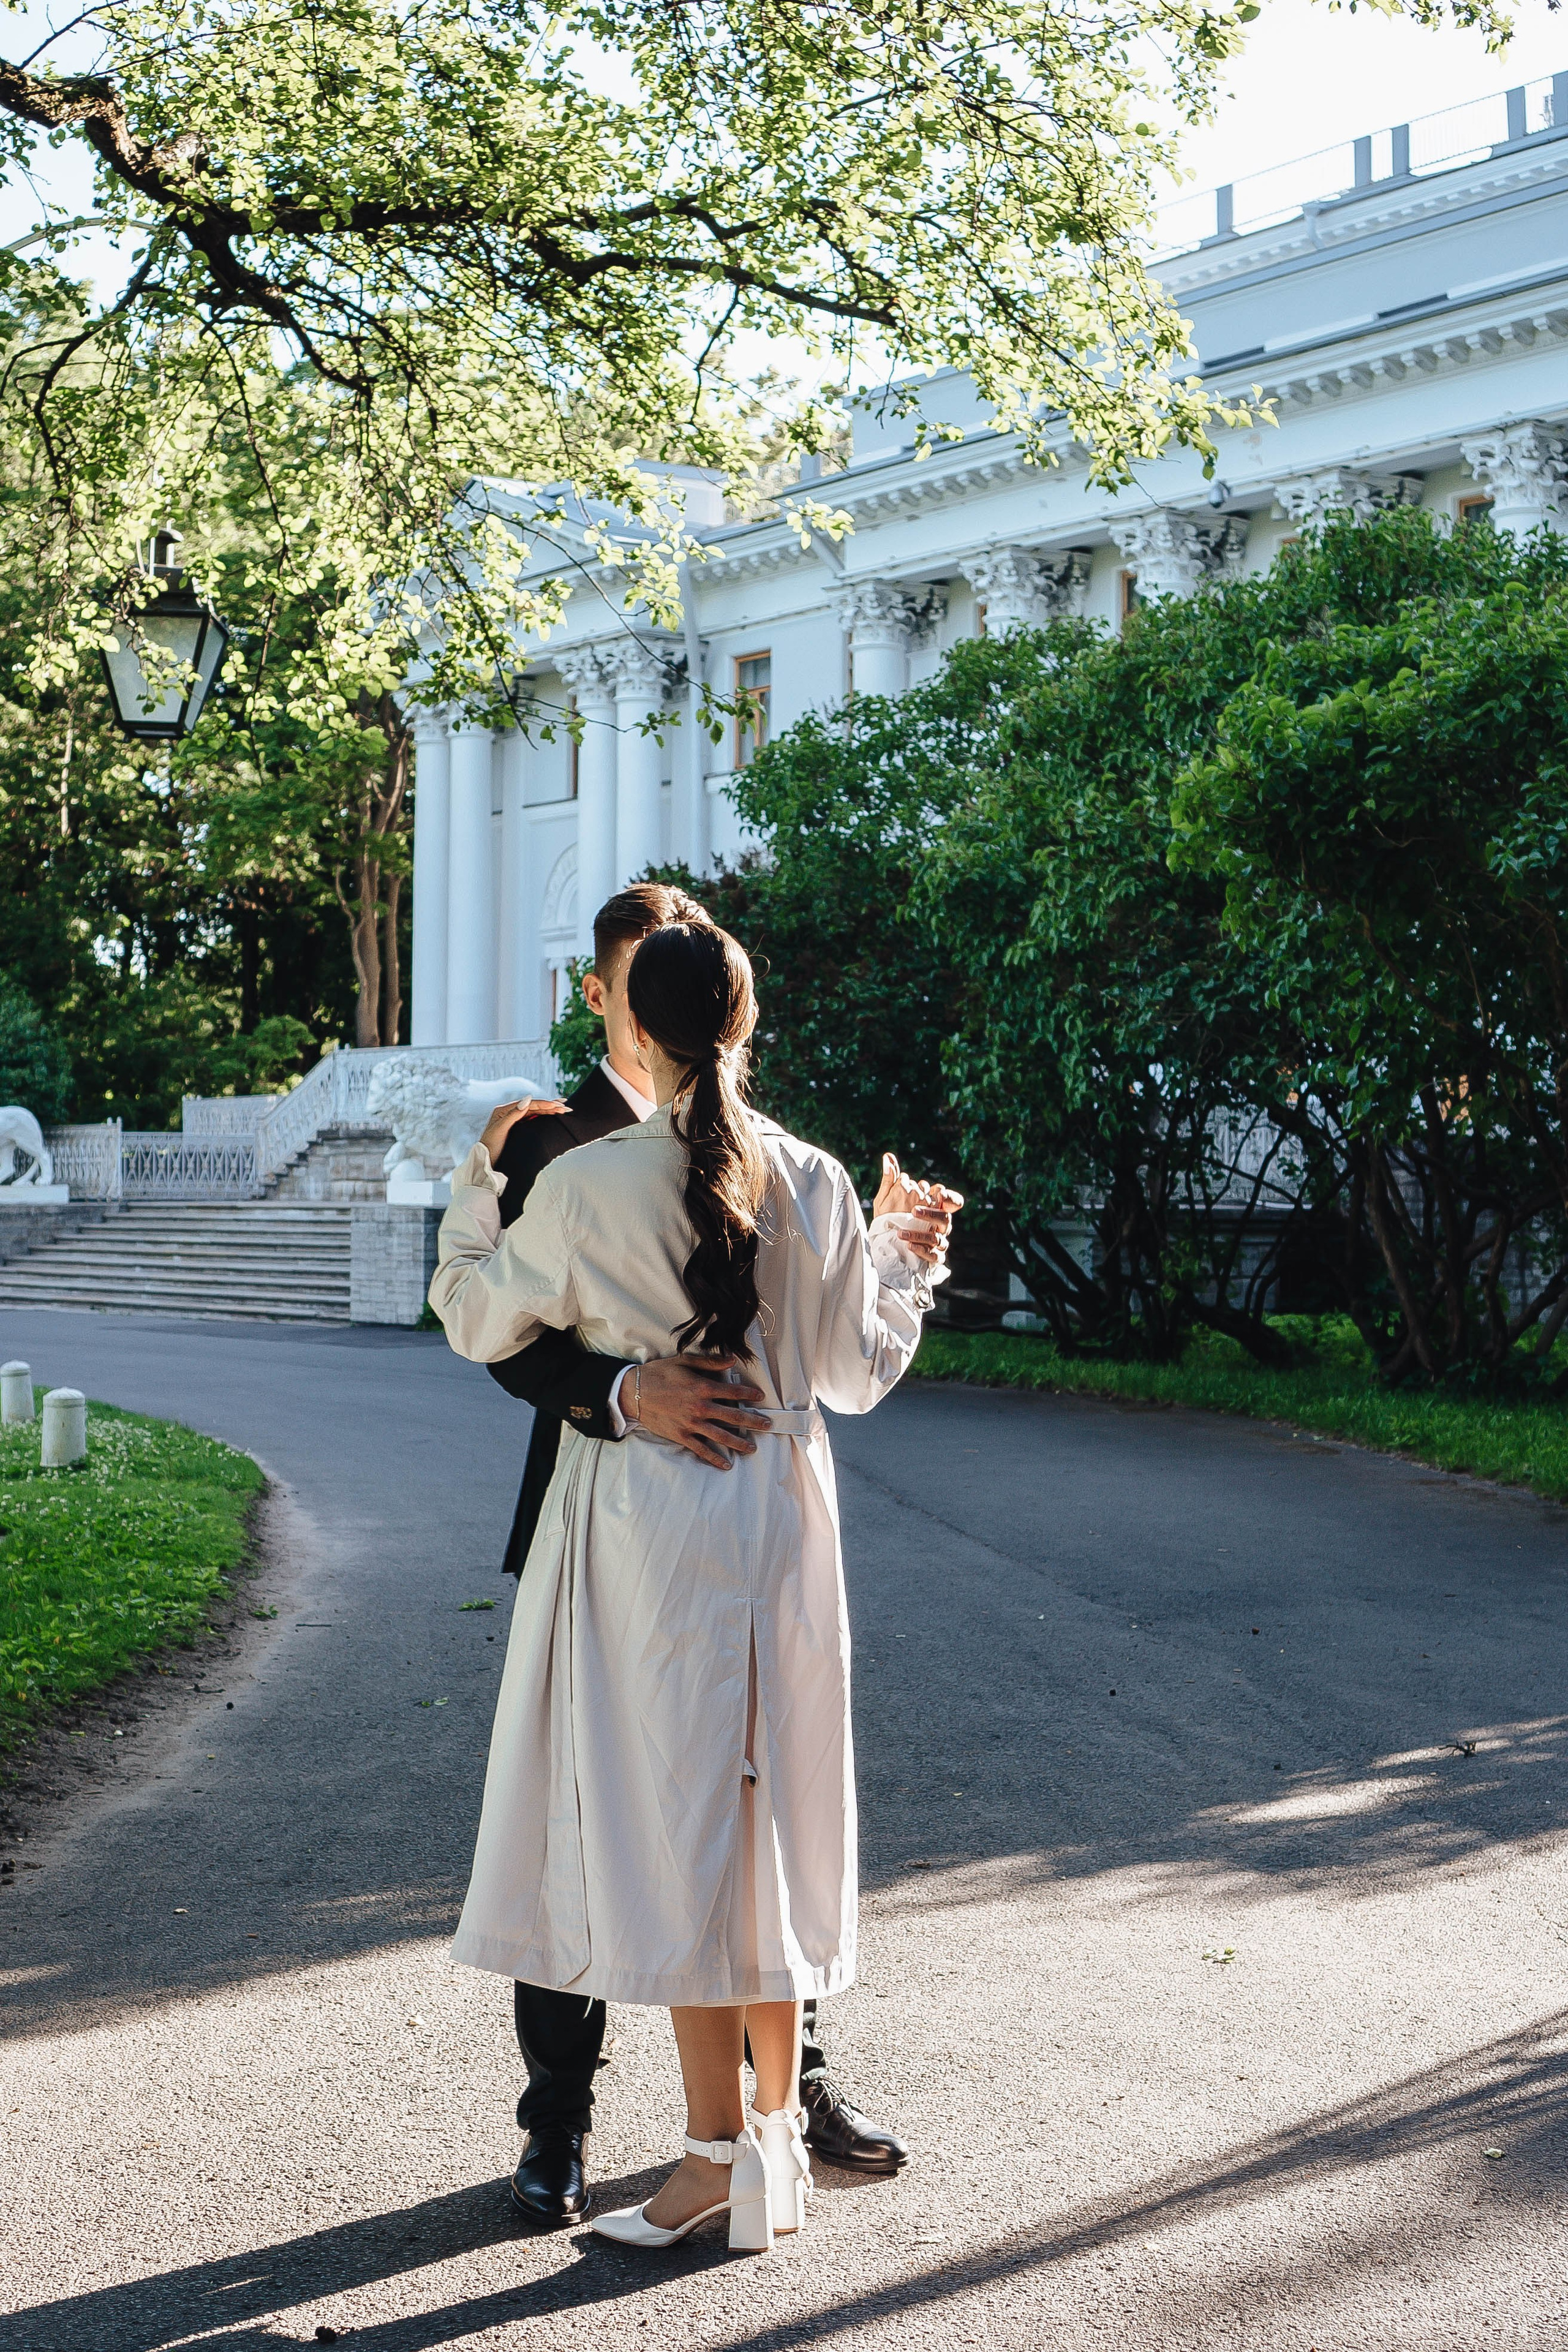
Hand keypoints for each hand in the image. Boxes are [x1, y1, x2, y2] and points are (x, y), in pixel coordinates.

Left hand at [478, 1097, 569, 1156]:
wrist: (485, 1163)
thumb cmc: (490, 1147)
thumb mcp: (500, 1129)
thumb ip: (514, 1114)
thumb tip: (528, 1098)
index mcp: (504, 1110)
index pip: (529, 1104)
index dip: (545, 1104)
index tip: (559, 1105)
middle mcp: (509, 1113)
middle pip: (533, 1107)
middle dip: (550, 1106)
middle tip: (566, 1106)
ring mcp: (512, 1121)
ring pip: (534, 1113)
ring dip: (549, 1111)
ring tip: (562, 1109)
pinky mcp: (516, 1129)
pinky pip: (532, 1120)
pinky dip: (543, 1117)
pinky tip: (551, 1117)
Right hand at [623, 1354, 769, 1469]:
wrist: (634, 1392)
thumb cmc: (659, 1374)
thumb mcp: (684, 1362)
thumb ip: (710, 1363)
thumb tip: (732, 1360)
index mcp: (703, 1388)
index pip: (733, 1392)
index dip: (749, 1395)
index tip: (760, 1397)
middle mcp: (701, 1407)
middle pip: (733, 1417)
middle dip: (753, 1421)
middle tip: (767, 1425)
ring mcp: (691, 1424)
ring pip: (721, 1436)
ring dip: (739, 1443)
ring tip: (752, 1448)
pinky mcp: (681, 1435)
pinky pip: (701, 1449)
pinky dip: (714, 1458)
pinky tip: (726, 1465)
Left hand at [873, 1153, 963, 1268]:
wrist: (887, 1244)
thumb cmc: (892, 1217)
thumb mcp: (888, 1198)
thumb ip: (892, 1178)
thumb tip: (887, 1156)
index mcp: (935, 1209)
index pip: (954, 1201)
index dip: (950, 1197)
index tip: (939, 1192)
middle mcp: (940, 1225)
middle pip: (946, 1218)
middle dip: (931, 1214)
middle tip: (914, 1211)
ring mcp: (938, 1242)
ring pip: (938, 1239)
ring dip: (920, 1235)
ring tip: (901, 1233)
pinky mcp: (933, 1258)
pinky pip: (934, 1256)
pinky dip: (923, 1251)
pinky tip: (909, 1246)